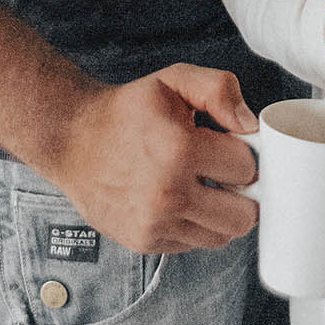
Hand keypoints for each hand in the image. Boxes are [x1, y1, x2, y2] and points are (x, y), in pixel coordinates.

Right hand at [43, 64, 259, 254]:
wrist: (74, 141)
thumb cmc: (127, 110)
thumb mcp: (174, 80)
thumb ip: (219, 90)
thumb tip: (250, 125)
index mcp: (180, 150)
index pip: (246, 167)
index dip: (243, 153)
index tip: (229, 145)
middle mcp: (169, 194)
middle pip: (243, 215)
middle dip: (243, 192)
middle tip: (227, 173)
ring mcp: (155, 224)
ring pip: (222, 236)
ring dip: (222, 212)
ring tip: (206, 186)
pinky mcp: (144, 242)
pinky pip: (193, 245)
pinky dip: (196, 225)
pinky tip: (182, 200)